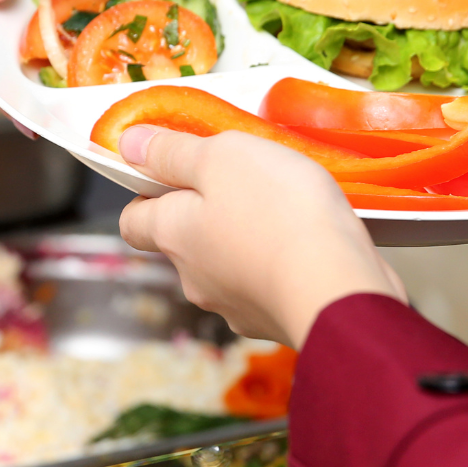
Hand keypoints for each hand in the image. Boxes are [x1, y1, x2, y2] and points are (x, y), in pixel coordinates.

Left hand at [115, 126, 404, 345]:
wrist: (338, 288)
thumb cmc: (279, 214)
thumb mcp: (220, 156)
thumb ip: (173, 151)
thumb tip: (128, 144)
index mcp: (172, 234)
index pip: (134, 221)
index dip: (146, 194)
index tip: (173, 172)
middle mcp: (192, 277)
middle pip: (184, 242)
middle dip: (206, 214)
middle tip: (242, 183)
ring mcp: (233, 306)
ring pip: (227, 266)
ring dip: (245, 241)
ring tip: (285, 212)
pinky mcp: (273, 322)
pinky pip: (266, 286)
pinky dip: (278, 267)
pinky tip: (308, 246)